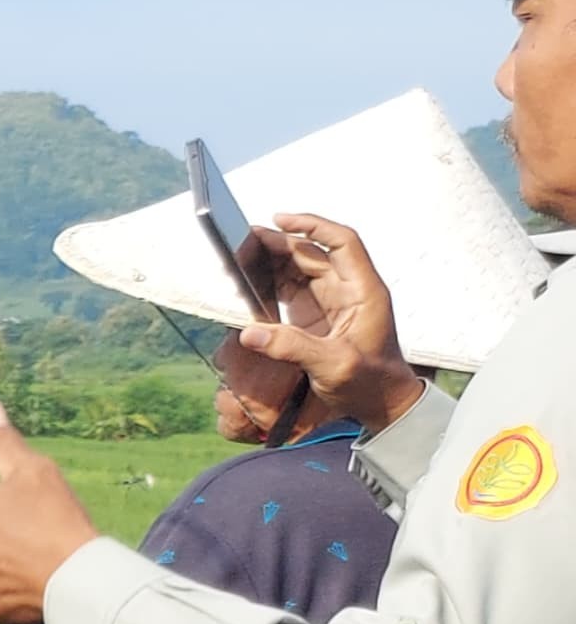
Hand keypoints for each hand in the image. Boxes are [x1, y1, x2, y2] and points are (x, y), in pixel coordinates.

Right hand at [234, 215, 424, 435]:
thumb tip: (250, 334)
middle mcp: (349, 290)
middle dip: (280, 243)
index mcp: (364, 291)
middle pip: (313, 253)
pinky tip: (250, 282)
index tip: (281, 220)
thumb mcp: (334, 366)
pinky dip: (270, 282)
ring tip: (241, 256)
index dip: (313, 226)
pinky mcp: (316, 316)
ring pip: (300, 268)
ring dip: (272, 260)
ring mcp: (332, 301)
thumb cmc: (369, 383)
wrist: (381, 403)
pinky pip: (291, 289)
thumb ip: (293, 348)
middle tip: (244, 240)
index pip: (343, 243)